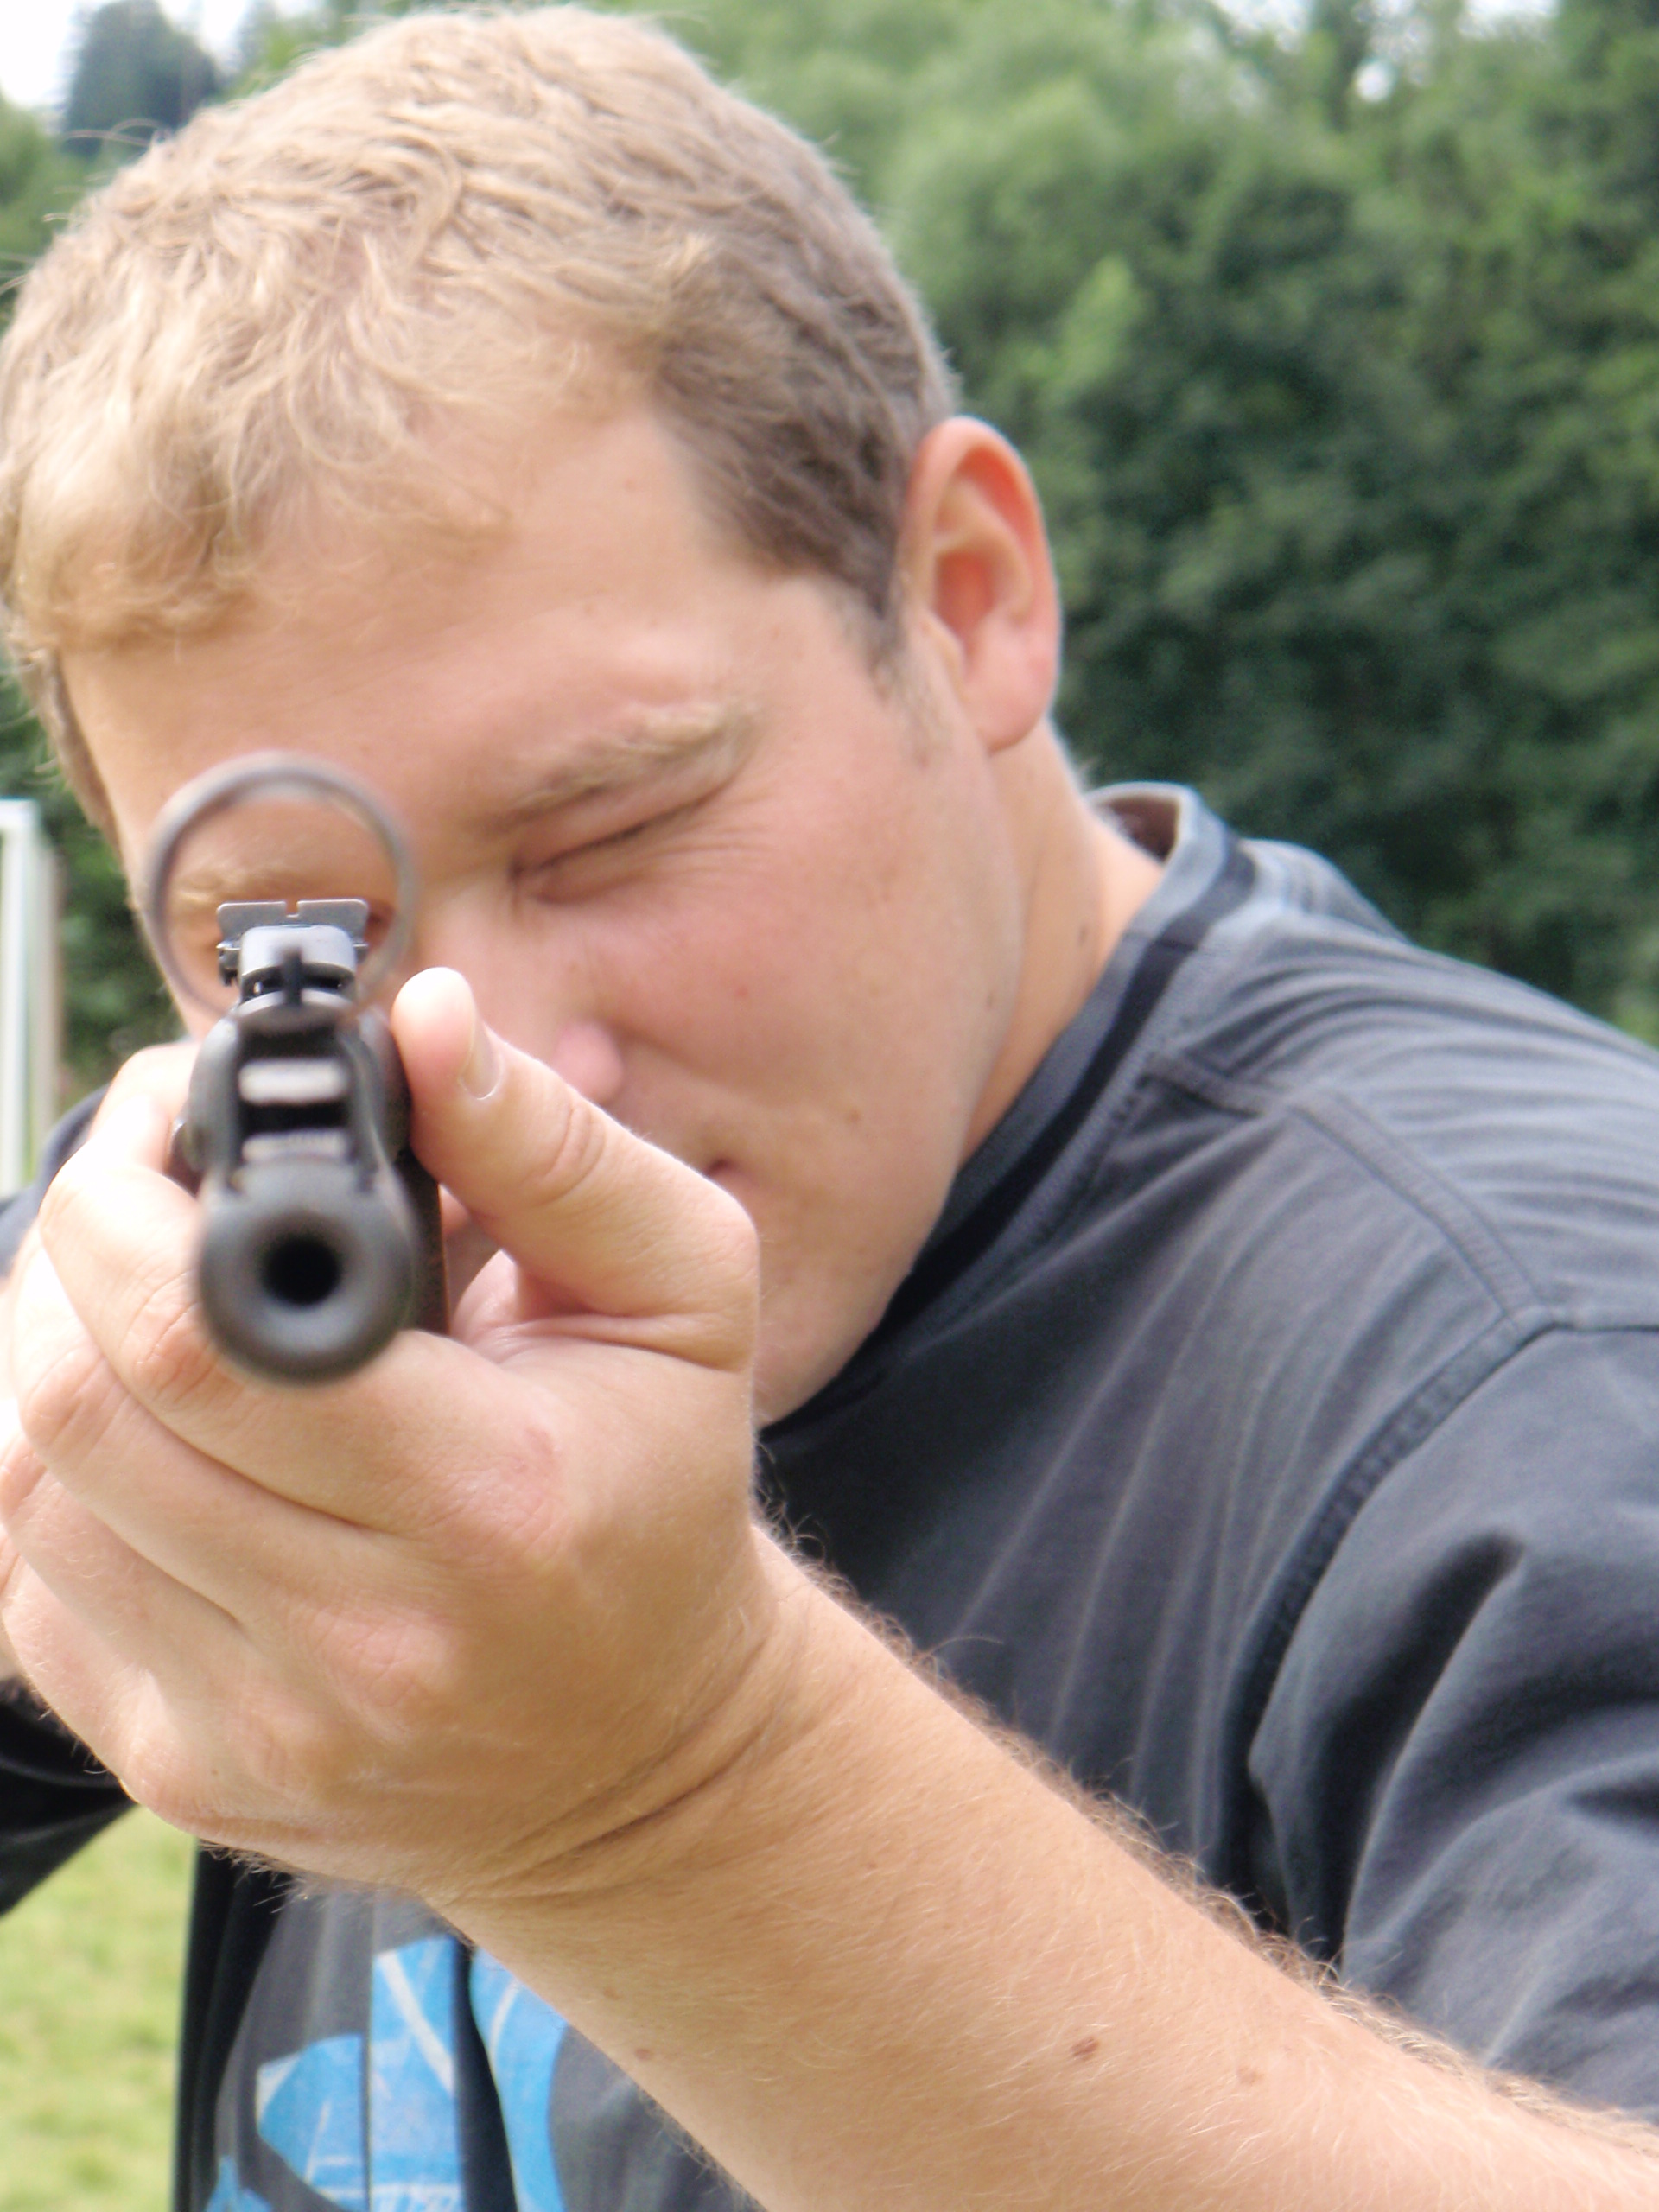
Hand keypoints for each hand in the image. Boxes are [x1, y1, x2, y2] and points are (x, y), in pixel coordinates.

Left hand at [0, 970, 771, 1913]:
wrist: (639, 1750)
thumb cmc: (659, 1491)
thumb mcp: (684, 1293)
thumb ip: (558, 1147)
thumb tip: (423, 1022)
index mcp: (489, 1502)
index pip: (203, 1338)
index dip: (133, 1197)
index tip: (163, 1125)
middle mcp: (359, 1639)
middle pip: (83, 1405)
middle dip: (71, 1248)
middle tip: (134, 1183)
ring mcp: (254, 1725)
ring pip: (29, 1493)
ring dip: (45, 1350)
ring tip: (137, 1289)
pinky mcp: (184, 1771)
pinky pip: (28, 1589)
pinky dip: (48, 1474)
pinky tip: (141, 1423)